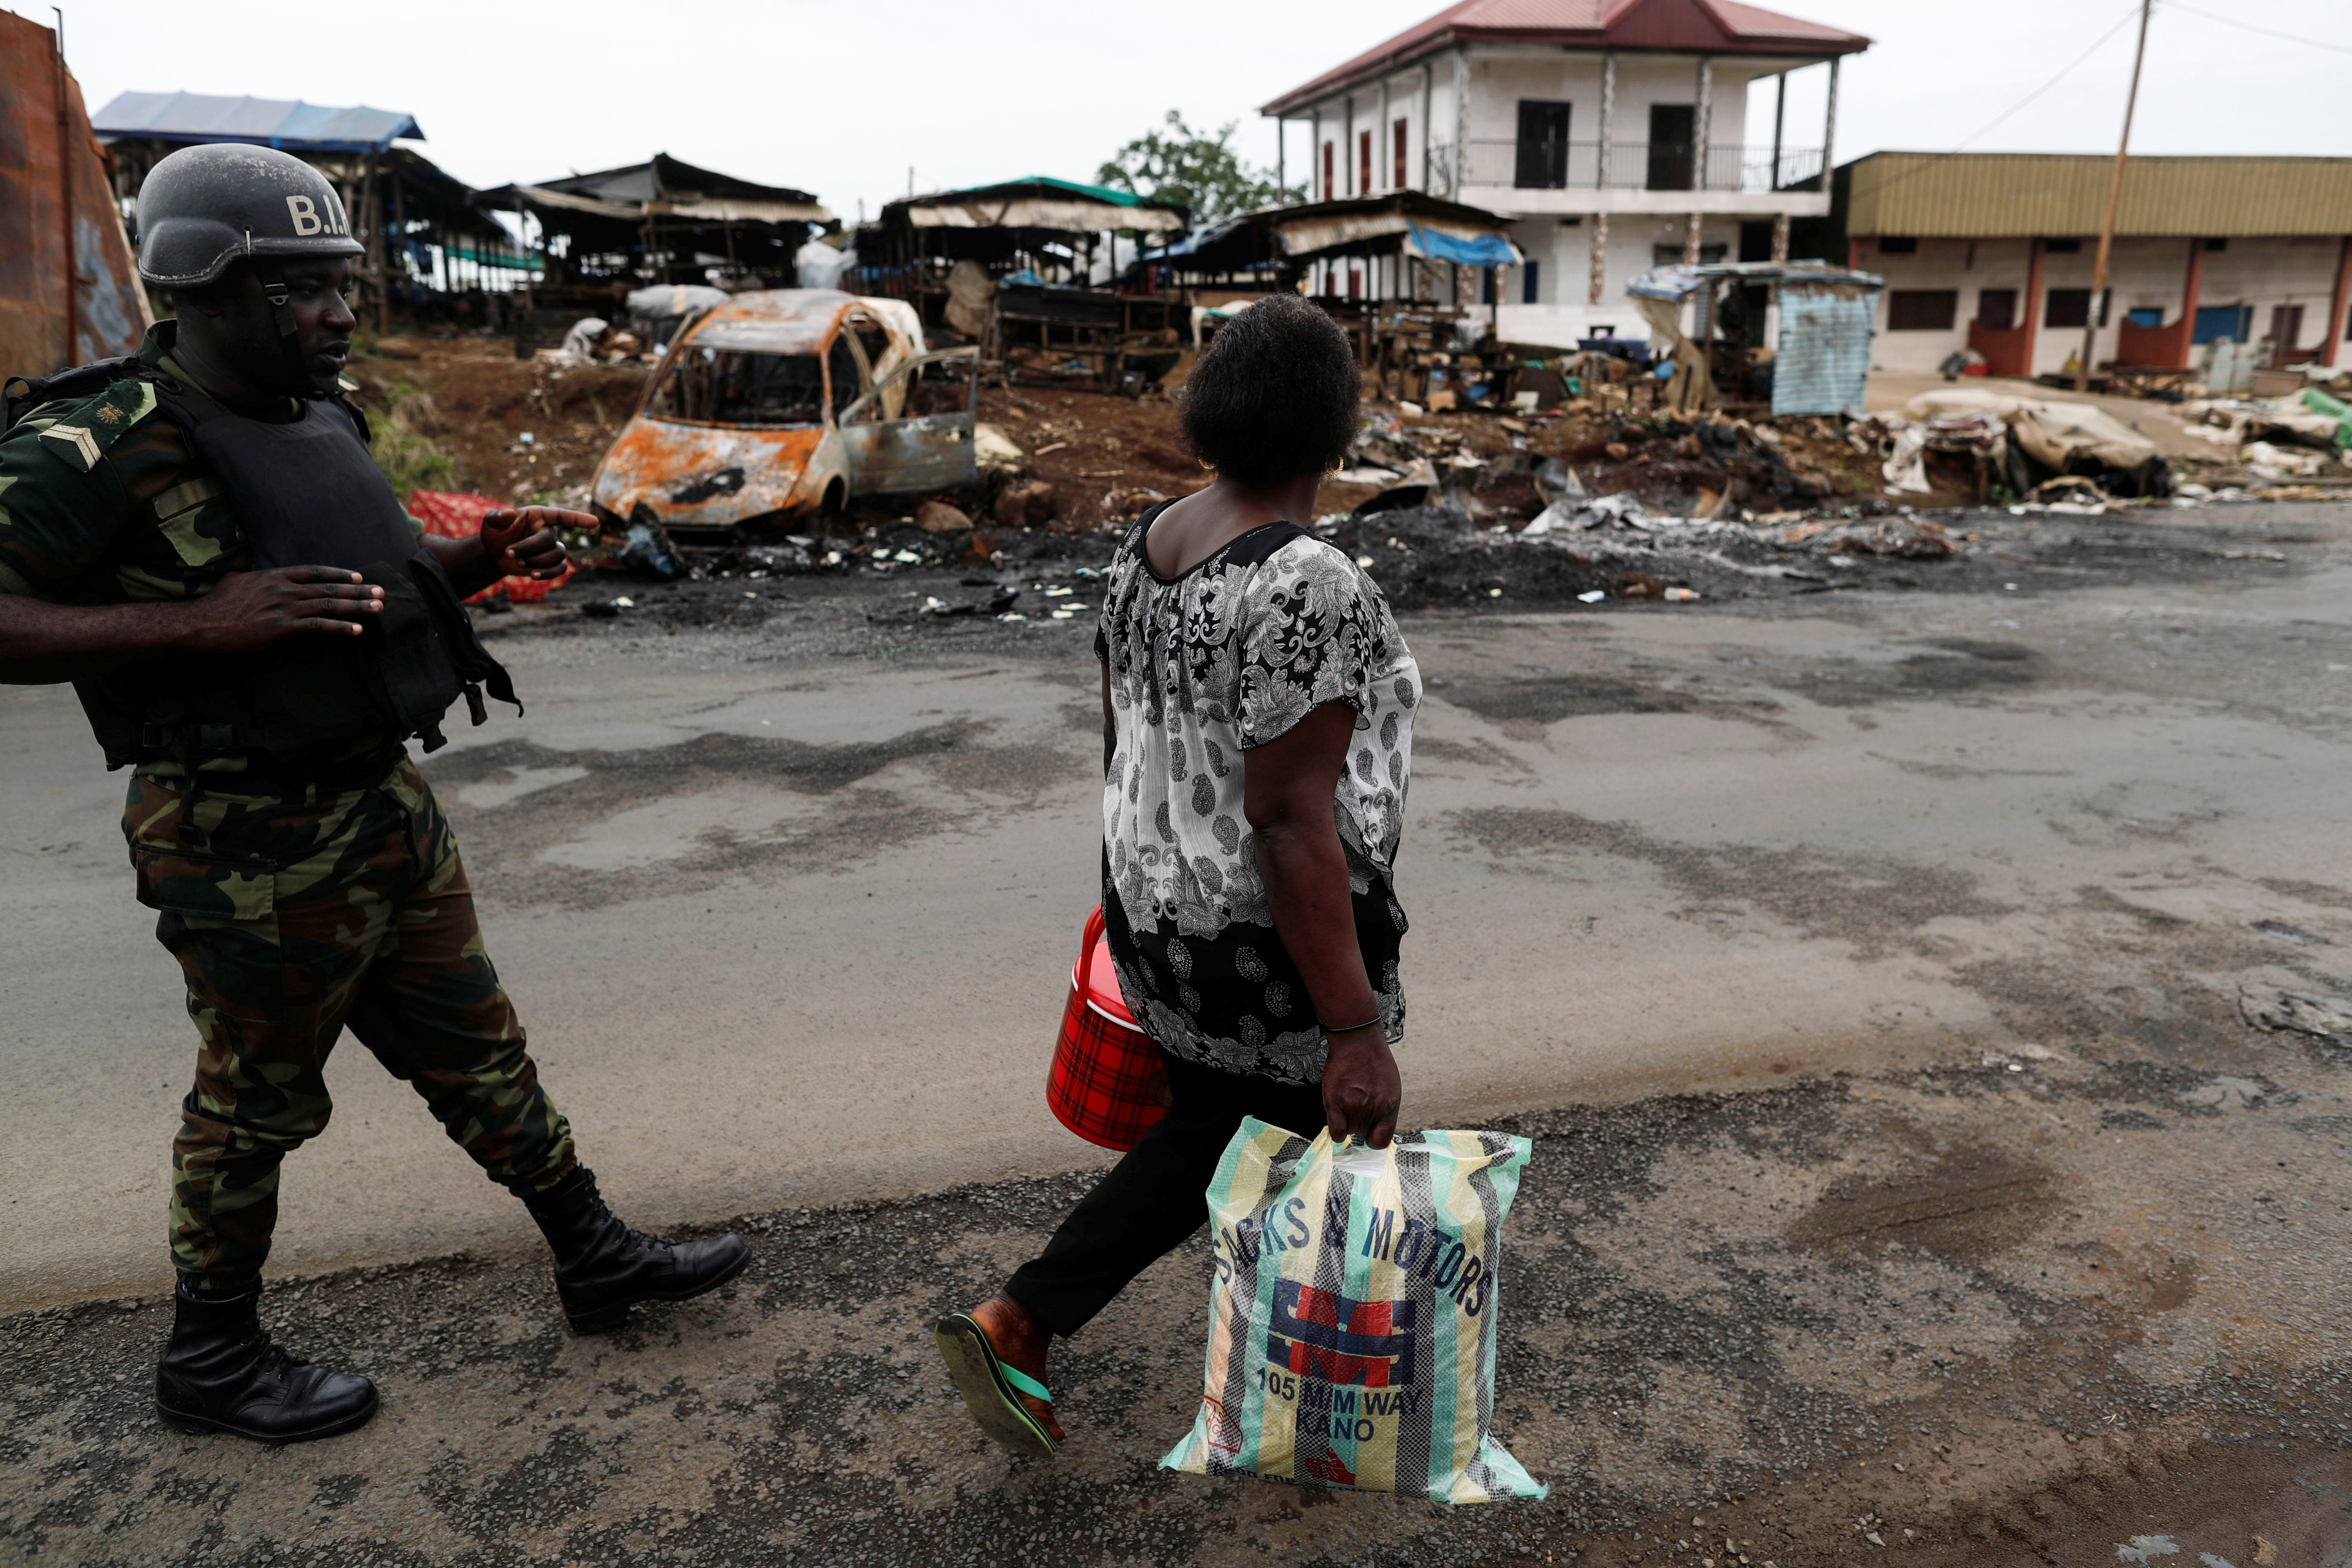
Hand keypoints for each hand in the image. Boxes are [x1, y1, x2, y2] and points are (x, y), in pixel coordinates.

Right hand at [177, 566, 382, 651]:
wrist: (202, 623)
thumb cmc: (216, 604)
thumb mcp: (236, 580)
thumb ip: (253, 578)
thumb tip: (253, 576)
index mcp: (274, 575)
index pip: (314, 571)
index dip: (338, 574)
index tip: (358, 577)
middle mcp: (284, 588)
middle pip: (328, 588)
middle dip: (358, 591)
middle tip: (381, 591)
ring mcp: (284, 607)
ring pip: (328, 605)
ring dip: (357, 607)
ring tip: (379, 608)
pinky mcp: (282, 627)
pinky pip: (318, 627)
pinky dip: (340, 628)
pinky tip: (357, 631)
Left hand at [479, 506, 586, 579]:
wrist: (494, 552)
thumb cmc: (495, 533)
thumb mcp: (490, 522)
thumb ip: (497, 517)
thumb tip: (508, 514)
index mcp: (539, 515)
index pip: (562, 515)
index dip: (578, 519)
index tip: (595, 522)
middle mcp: (549, 530)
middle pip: (550, 539)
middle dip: (529, 548)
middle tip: (509, 553)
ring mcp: (551, 547)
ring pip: (557, 555)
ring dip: (536, 561)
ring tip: (518, 562)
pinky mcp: (550, 563)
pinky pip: (560, 569)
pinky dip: (549, 573)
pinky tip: (534, 576)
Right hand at [1321, 1024, 1400, 1148]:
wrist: (1357, 1041)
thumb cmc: (1375, 1060)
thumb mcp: (1391, 1087)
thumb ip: (1385, 1109)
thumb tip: (1379, 1126)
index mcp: (1389, 1107)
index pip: (1382, 1141)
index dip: (1375, 1138)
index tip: (1371, 1134)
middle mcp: (1372, 1110)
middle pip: (1363, 1135)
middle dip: (1361, 1125)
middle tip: (1358, 1107)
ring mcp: (1353, 1107)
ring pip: (1349, 1132)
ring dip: (1348, 1122)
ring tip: (1349, 1103)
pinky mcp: (1335, 1103)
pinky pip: (1336, 1132)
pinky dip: (1336, 1130)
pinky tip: (1338, 1118)